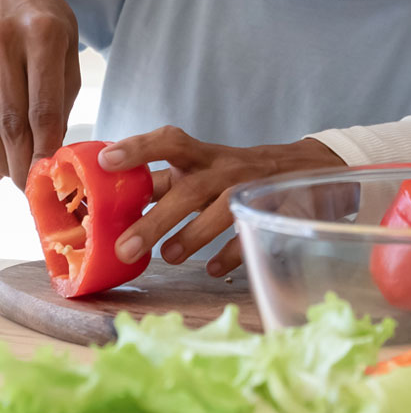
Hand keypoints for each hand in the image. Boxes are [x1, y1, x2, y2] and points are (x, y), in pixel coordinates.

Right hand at [0, 0, 80, 186]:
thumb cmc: (47, 14)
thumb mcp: (68, 45)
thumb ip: (61, 92)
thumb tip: (56, 141)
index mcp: (44, 38)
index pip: (43, 105)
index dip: (45, 145)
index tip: (50, 173)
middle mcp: (8, 45)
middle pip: (10, 119)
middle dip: (20, 159)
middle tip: (30, 187)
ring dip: (1, 153)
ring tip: (14, 173)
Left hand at [98, 126, 342, 274]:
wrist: (303, 167)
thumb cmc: (235, 173)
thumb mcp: (201, 169)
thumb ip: (161, 183)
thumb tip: (105, 207)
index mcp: (204, 156)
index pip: (170, 142)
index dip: (139, 149)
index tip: (106, 160)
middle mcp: (227, 168)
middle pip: (191, 189)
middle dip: (158, 218)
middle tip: (125, 247)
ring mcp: (253, 187)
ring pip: (224, 208)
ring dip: (194, 233)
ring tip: (169, 257)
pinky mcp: (276, 207)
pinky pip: (254, 230)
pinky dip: (232, 252)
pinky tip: (213, 269)